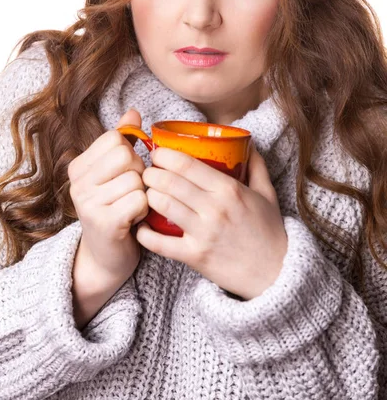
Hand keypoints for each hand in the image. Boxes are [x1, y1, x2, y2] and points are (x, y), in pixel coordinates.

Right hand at [68, 108, 148, 283]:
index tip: (123, 175)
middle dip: (138, 174)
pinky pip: (141, 200)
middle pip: (127, 156)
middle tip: (130, 193)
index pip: (116, 138)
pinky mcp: (104, 223)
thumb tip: (133, 111)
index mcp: (79, 167)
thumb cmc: (115, 209)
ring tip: (131, 209)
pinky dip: (145, 211)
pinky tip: (133, 220)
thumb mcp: (114, 174)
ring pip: (137, 180)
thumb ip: (122, 141)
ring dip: (143, 195)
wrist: (106, 258)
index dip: (130, 154)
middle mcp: (78, 183)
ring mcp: (88, 203)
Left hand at [137, 143, 286, 299]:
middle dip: (151, 172)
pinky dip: (144, 233)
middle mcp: (214, 209)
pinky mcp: (195, 256)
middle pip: (170, 182)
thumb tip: (248, 144)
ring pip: (162, 205)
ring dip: (147, 195)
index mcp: (229, 190)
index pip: (187, 164)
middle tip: (146, 171)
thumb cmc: (269, 231)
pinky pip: (160, 243)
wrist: (276, 273)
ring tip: (145, 192)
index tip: (157, 151)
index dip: (165, 154)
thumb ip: (257, 166)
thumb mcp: (267, 194)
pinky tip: (140, 225)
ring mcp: (203, 233)